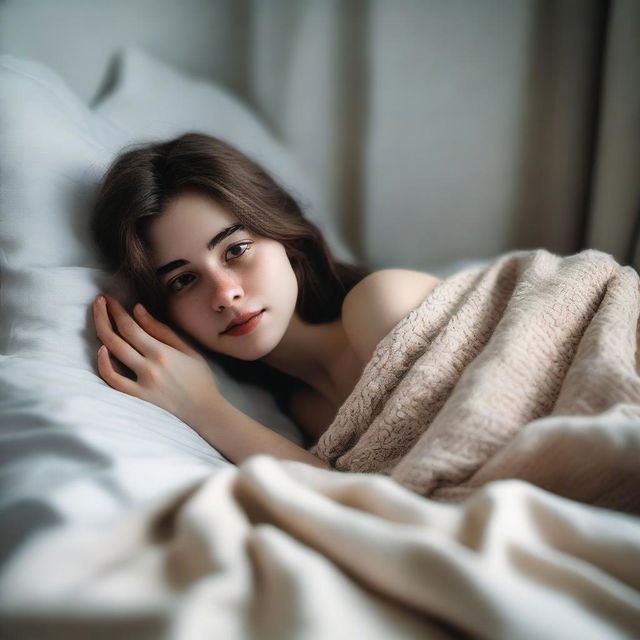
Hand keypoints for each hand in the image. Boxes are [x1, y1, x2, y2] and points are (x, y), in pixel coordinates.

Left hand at [92, 294, 220, 423]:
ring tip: (98, 319)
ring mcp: (140, 384)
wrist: (204, 411)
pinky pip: (113, 380)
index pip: (131, 326)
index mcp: (162, 353)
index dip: (117, 310)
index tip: (109, 299)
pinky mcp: (136, 398)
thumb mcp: (187, 350)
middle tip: (99, 302)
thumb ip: (160, 330)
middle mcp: (148, 367)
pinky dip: (104, 364)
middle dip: (104, 315)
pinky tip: (102, 350)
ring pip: (111, 355)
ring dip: (101, 333)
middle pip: (116, 337)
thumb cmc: (199, 378)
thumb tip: (137, 310)